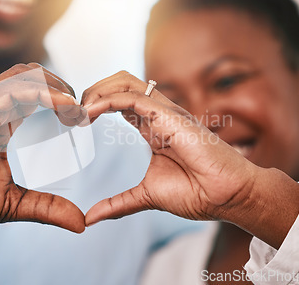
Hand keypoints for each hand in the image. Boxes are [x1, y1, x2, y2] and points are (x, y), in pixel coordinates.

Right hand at [0, 63, 85, 232]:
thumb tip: (81, 223)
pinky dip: (39, 93)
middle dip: (62, 86)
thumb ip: (46, 208)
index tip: (83, 118)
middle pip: (33, 75)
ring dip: (54, 85)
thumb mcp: (13, 204)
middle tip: (82, 111)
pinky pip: (6, 90)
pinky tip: (60, 107)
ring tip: (74, 107)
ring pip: (22, 75)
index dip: (62, 99)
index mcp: (2, 123)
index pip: (36, 93)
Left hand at [81, 72, 298, 247]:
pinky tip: (89, 113)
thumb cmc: (196, 193)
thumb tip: (90, 218)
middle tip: (72, 113)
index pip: (119, 101)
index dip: (95, 105)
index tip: (75, 121)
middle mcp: (158, 114)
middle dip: (92, 91)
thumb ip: (117, 203)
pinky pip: (132, 97)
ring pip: (124, 82)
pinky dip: (106, 100)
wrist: (226, 198)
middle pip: (119, 83)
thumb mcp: (145, 196)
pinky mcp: (169, 115)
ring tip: (78, 111)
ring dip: (96, 90)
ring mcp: (164, 112)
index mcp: (152, 127)